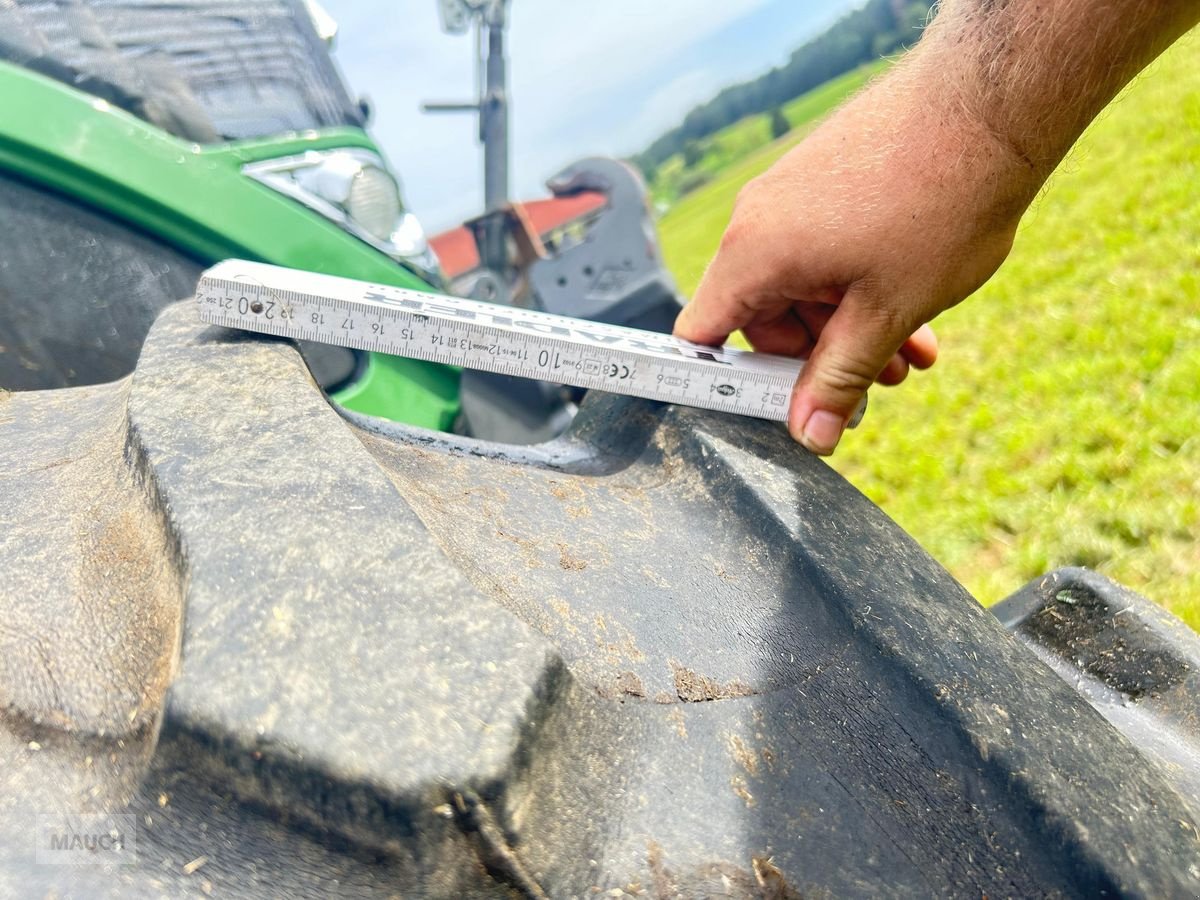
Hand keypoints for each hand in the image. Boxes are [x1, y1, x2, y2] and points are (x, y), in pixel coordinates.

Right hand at [674, 66, 1035, 454]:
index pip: (703, 334)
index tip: (772, 410)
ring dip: (851, 328)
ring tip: (910, 353)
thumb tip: (810, 436)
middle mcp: (760, 220)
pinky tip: (916, 311)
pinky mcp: (828, 179)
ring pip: (805, 287)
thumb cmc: (937, 203)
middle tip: (874, 384)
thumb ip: (839, 379)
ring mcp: (793, 194)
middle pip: (761, 317)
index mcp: (754, 253)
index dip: (726, 382)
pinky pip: (826, 252)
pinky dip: (862, 288)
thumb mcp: (886, 312)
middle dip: (818, 358)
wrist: (993, 103)